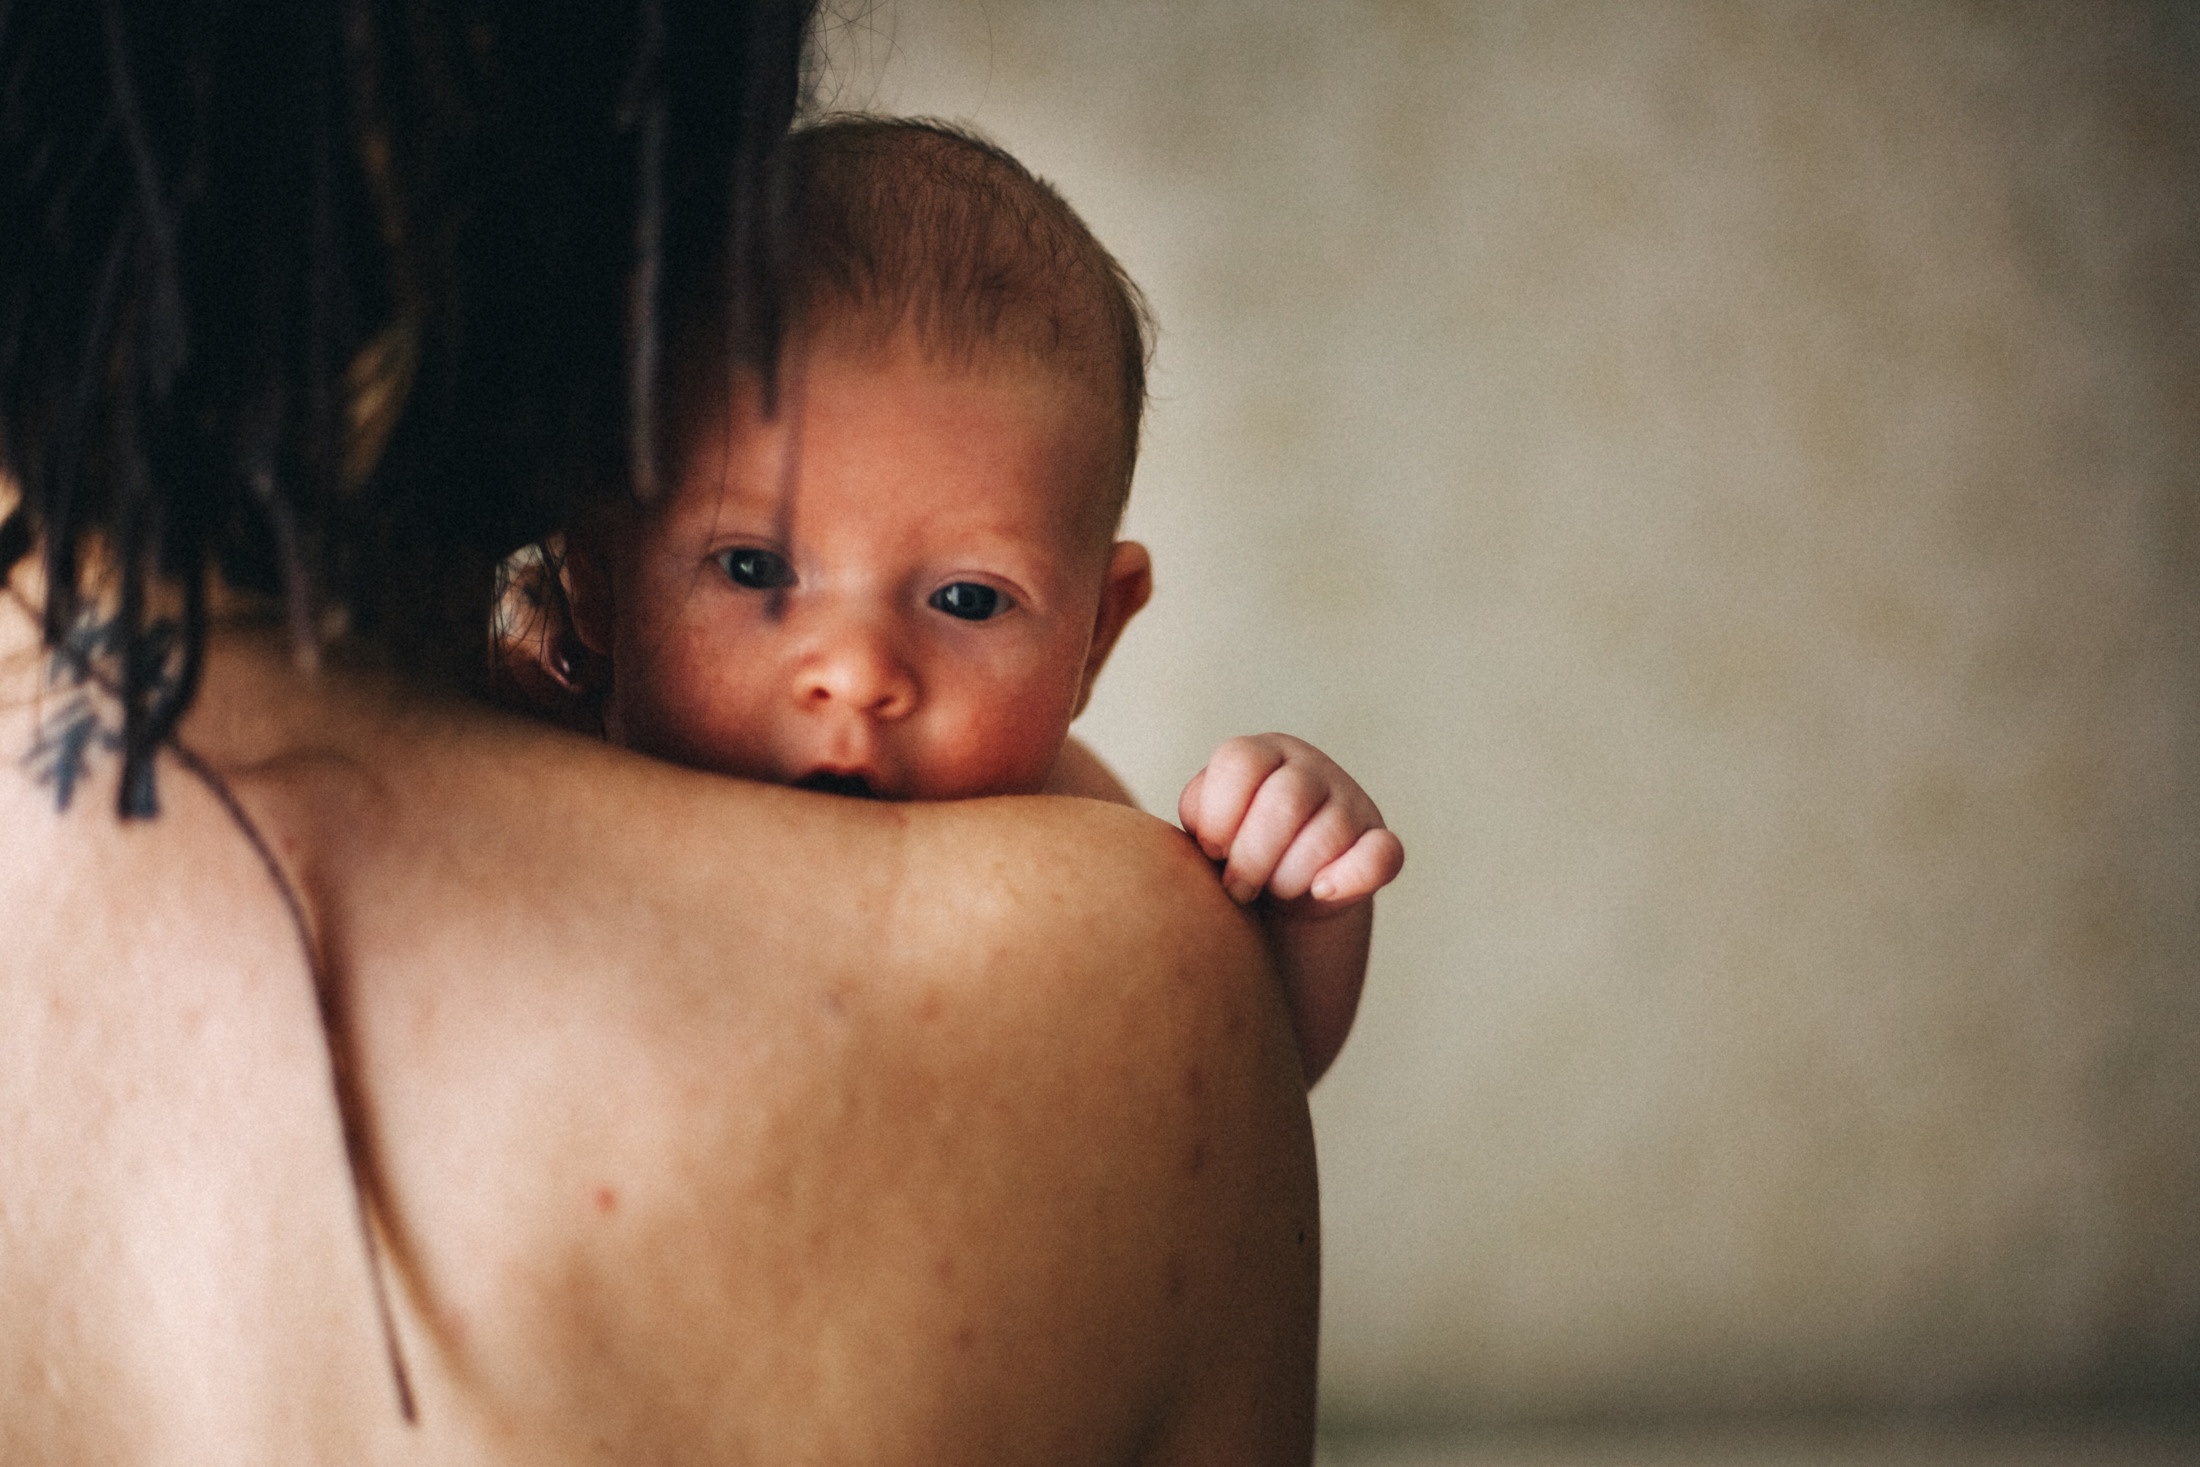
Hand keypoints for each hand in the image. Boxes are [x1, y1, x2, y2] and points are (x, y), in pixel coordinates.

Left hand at [1178, 734, 1403, 910]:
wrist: (1278, 898)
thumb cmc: (1231, 853)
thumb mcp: (1205, 826)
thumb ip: (1199, 811)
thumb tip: (1209, 829)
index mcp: (1265, 753)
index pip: (1240, 761)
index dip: (1219, 815)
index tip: (1211, 851)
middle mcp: (1312, 769)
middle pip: (1285, 800)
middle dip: (1252, 857)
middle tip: (1236, 888)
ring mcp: (1352, 804)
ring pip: (1327, 834)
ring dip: (1288, 877)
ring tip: (1272, 890)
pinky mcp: (1379, 843)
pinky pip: (1381, 855)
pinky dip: (1349, 876)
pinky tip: (1320, 891)